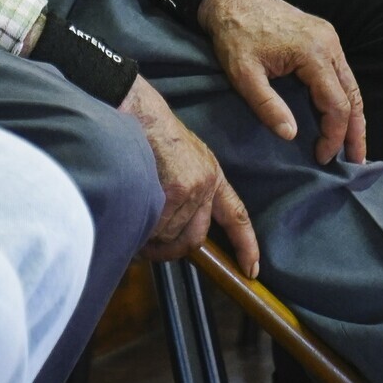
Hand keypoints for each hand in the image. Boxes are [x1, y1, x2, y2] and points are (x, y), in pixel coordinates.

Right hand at [121, 75, 261, 277]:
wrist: (137, 112)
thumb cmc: (150, 133)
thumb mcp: (181, 157)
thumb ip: (186, 188)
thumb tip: (171, 226)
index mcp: (212, 175)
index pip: (236, 215)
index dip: (246, 245)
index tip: (251, 271)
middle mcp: (207, 184)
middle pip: (196, 238)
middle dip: (173, 251)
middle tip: (150, 251)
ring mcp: (193, 188)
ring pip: (171, 235)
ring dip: (151, 239)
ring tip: (133, 227)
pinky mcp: (176, 190)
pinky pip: (158, 227)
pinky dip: (143, 230)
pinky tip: (131, 219)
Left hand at [196, 0, 364, 165]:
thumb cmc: (235, 35)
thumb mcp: (243, 74)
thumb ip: (267, 105)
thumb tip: (292, 136)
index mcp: (313, 52)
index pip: (336, 104)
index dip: (333, 135)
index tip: (322, 157)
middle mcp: (329, 43)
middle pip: (353, 96)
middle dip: (356, 132)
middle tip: (356, 162)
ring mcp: (329, 38)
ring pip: (351, 84)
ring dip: (353, 116)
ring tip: (354, 145)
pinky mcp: (323, 36)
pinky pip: (341, 73)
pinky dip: (344, 97)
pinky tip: (341, 115)